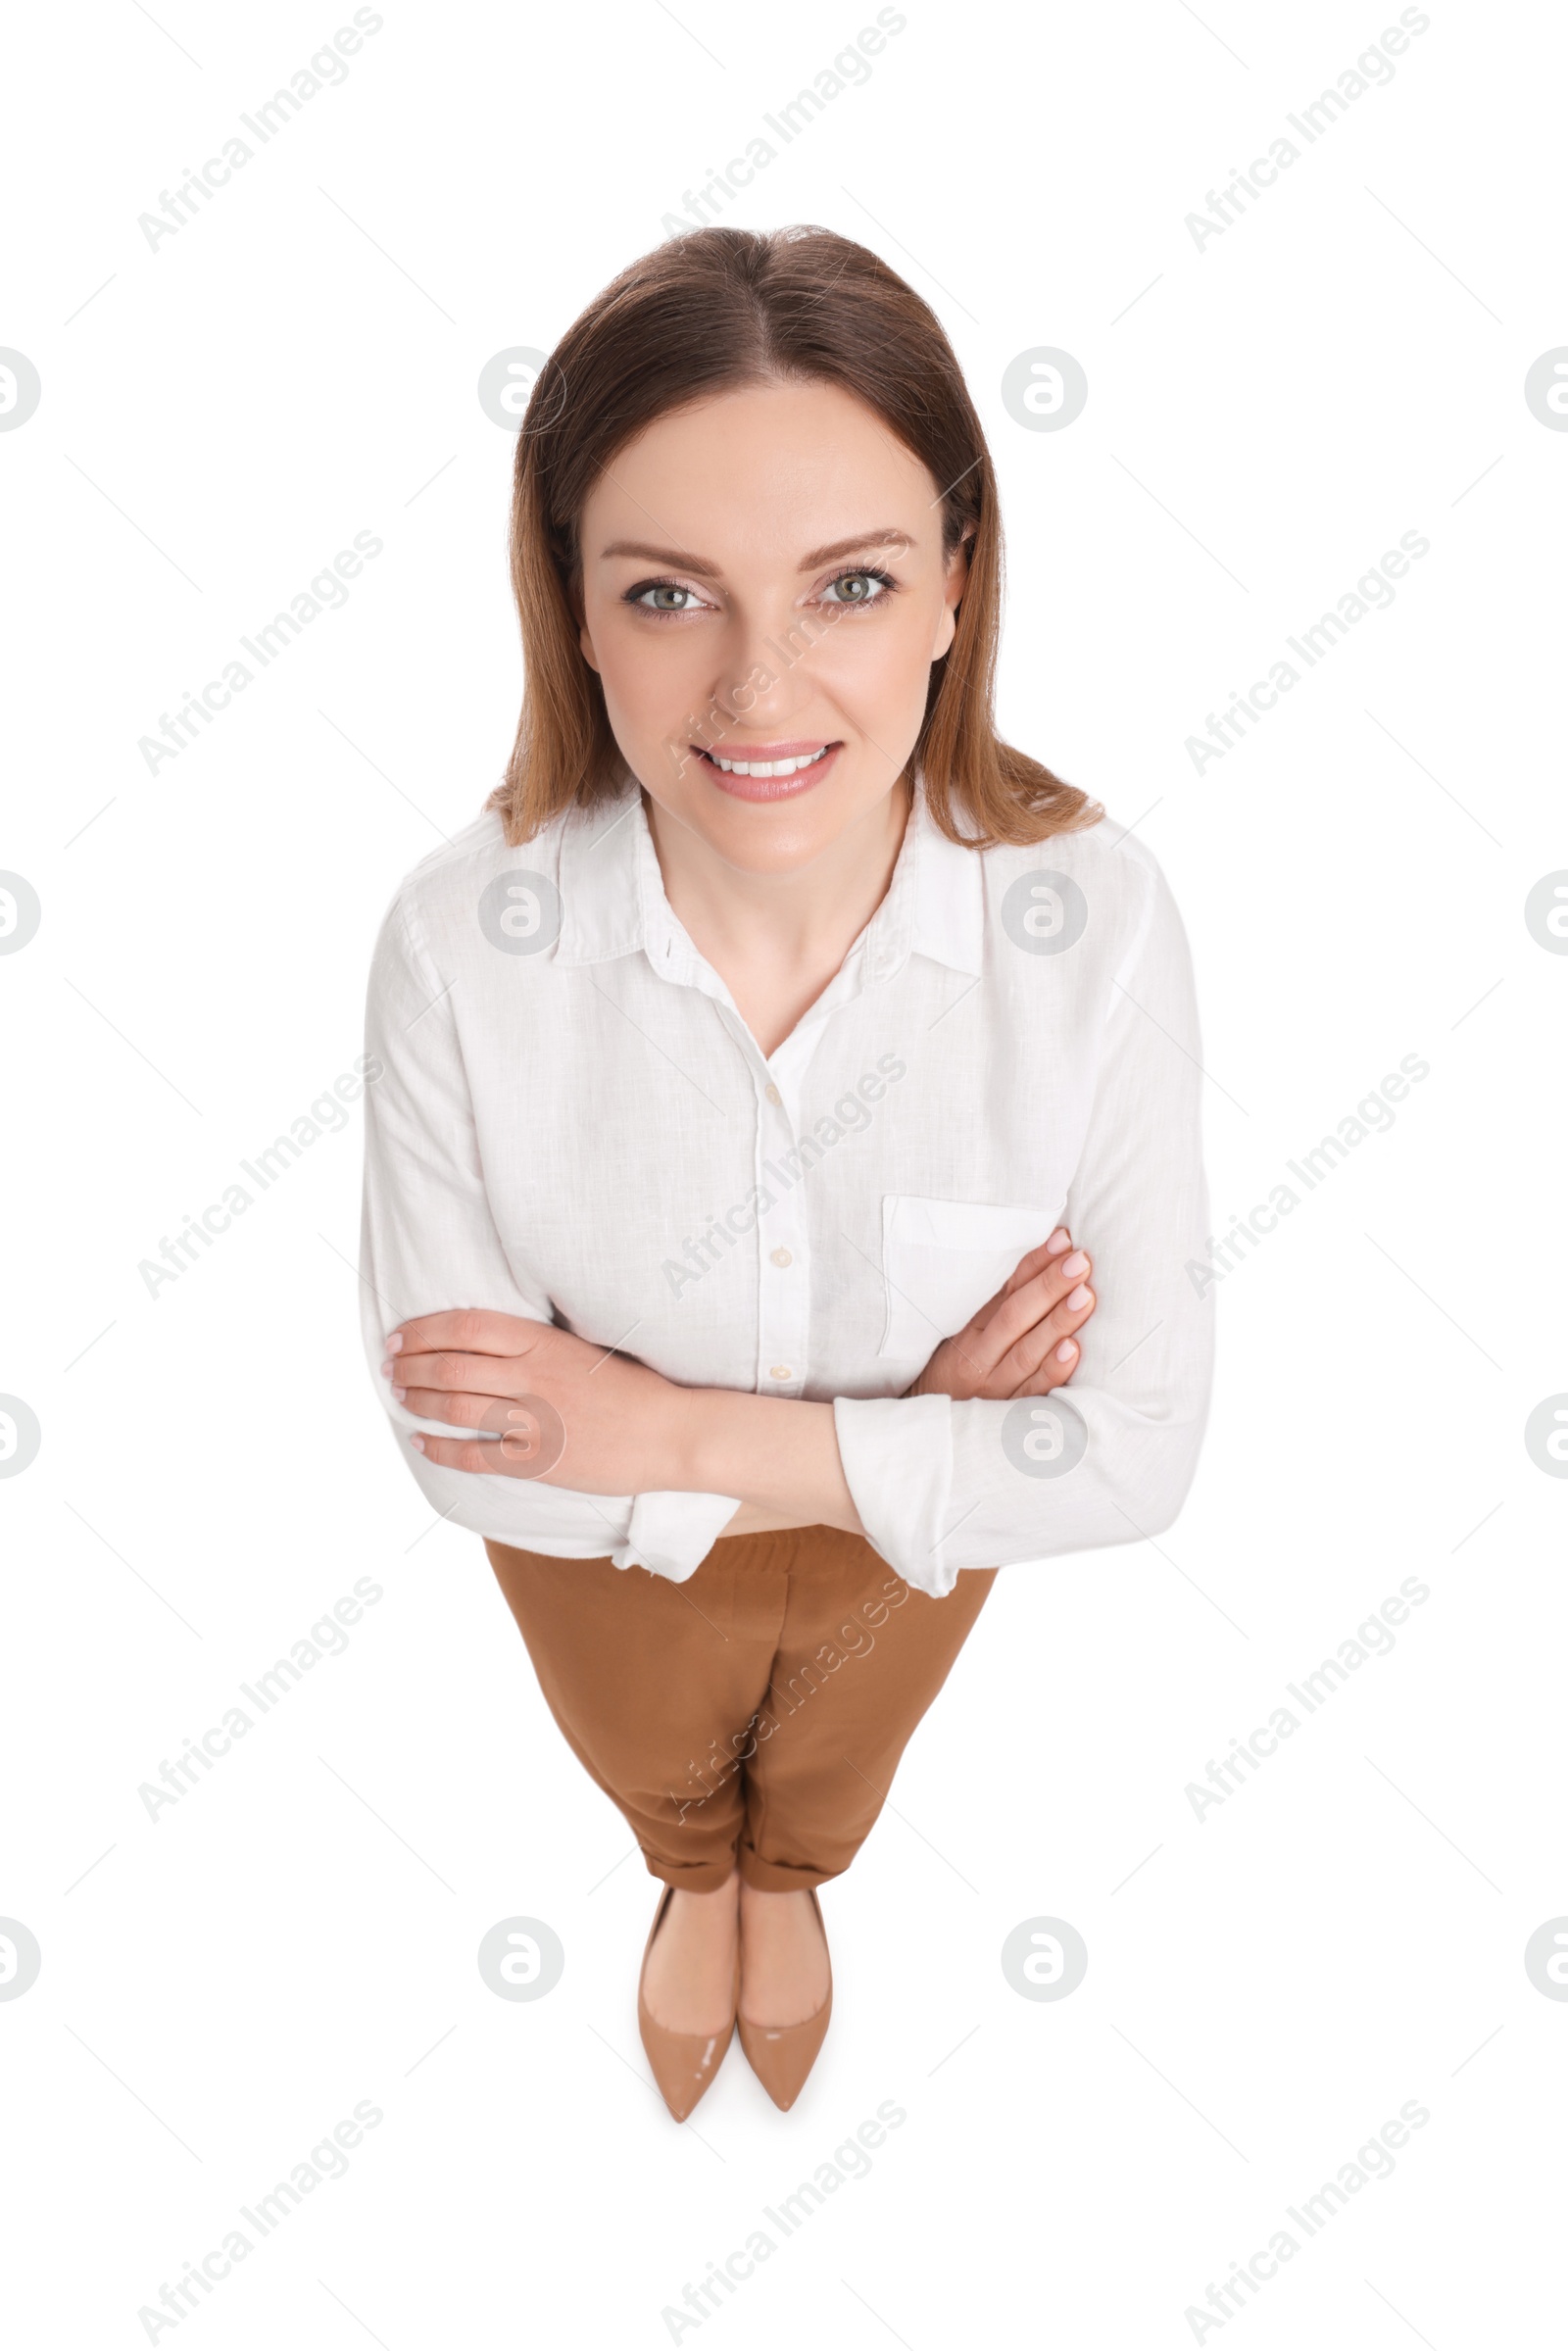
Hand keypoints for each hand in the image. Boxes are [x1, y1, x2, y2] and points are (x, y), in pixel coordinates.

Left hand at [383, 1309, 682, 1492]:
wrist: (671, 1433)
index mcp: (544, 1343)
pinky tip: (423, 1442)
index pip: (468, 1327)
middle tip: (391, 1368)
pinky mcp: (540, 1460)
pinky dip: (442, 1449)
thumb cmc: (633, 1388)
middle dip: (411, 1366)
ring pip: (458, 1407)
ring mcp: (536, 1420)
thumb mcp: (583, 1348)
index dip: (425, 1331)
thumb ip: (536, 1344)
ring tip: (401, 1397)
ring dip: (420, 1402)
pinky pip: (477, 1455)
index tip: (401, 1337)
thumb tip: (485, 1341)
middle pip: (452, 1366)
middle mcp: (535, 1377)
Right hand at [905, 1226, 1095, 1401]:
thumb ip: (1003, 1306)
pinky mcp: (1009, 1417)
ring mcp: (994, 1389)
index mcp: (970, 1332)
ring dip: (1057, 1323)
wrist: (935, 1428)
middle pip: (1015, 1317)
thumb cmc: (958, 1372)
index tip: (1063, 1240)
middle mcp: (980, 1358)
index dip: (1034, 1265)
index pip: (1005, 1292)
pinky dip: (1053, 1372)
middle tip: (1080, 1263)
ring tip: (1085, 1297)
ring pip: (1026, 1352)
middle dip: (1050, 1287)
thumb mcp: (969, 1335)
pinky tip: (1073, 1351)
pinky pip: (1032, 1393)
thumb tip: (1046, 1262)